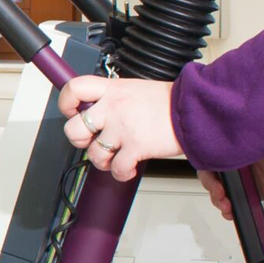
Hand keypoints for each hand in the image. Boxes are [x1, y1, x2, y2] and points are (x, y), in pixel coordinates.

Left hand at [57, 76, 181, 180]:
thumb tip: (100, 111)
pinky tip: (130, 168)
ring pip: (93, 154)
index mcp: (112, 90)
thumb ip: (114, 99)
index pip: (74, 89)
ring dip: (103, 161)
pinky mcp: (135, 147)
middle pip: (73, 128)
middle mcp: (112, 108)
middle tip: (92, 140)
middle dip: (79, 140)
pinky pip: (117, 169)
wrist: (196, 109)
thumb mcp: (136, 89)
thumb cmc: (171, 102)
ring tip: (116, 157)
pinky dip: (122, 173)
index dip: (66, 103)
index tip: (72, 112)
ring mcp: (122, 128)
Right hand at [198, 147, 263, 220]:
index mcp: (236, 146)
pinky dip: (231, 210)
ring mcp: (246, 179)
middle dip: (213, 188)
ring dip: (219, 201)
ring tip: (227, 207)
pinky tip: (232, 213)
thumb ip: (241, 143)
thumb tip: (222, 143)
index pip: (211, 156)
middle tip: (221, 196)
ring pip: (222, 191)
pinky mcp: (256, 193)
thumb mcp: (262, 141)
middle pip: (214, 175)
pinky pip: (236, 203)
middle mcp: (238, 162)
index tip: (215, 181)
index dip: (207, 170)